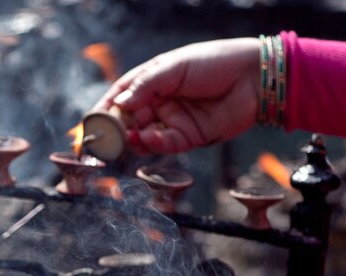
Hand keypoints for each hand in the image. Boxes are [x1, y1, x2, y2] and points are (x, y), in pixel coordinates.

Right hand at [97, 38, 261, 153]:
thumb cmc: (215, 62)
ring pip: (143, 136)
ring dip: (132, 139)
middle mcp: (159, 103)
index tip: (91, 121)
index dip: (104, 109)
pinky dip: (153, 144)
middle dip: (116, 130)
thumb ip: (145, 86)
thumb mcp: (174, 67)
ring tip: (126, 138)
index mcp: (152, 82)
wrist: (254, 77)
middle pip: (129, 120)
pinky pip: (164, 144)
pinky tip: (148, 137)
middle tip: (105, 137)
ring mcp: (173, 121)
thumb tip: (119, 104)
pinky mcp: (188, 137)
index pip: (120, 97)